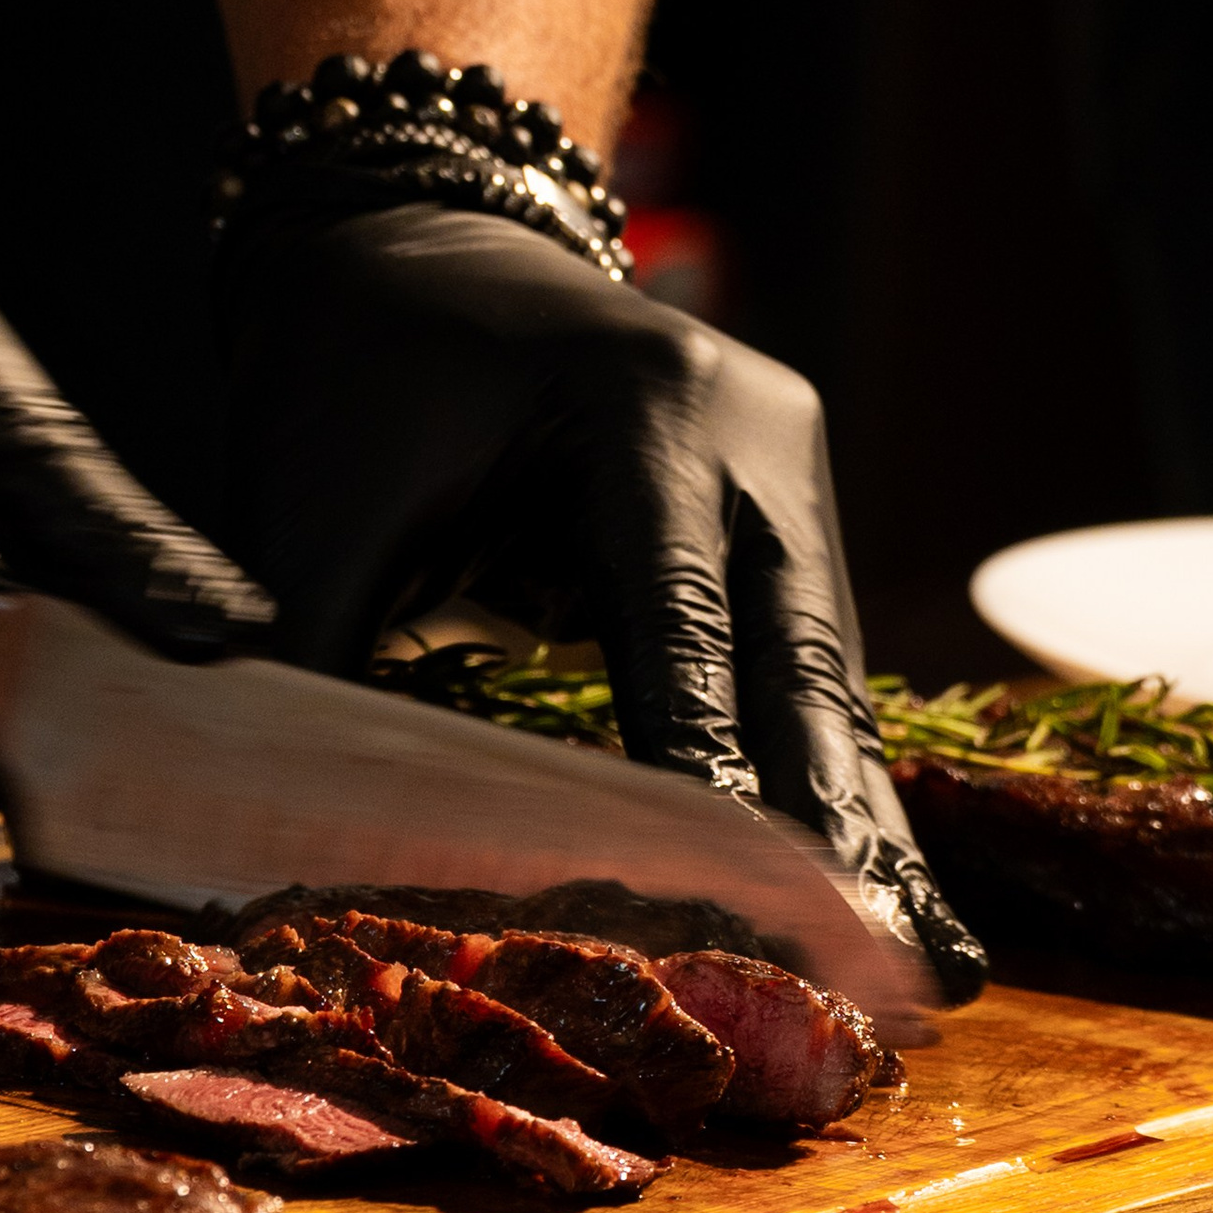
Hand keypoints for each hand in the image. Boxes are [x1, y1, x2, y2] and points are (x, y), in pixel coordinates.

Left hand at [210, 204, 987, 998]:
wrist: (419, 232)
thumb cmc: (355, 370)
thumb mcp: (322, 506)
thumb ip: (324, 660)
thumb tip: (298, 839)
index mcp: (641, 405)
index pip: (685, 627)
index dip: (713, 780)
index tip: (746, 916)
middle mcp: (750, 424)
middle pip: (798, 660)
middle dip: (831, 830)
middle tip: (881, 979)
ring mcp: (789, 455)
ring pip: (828, 671)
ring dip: (855, 820)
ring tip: (914, 967)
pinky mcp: (791, 495)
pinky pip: (807, 655)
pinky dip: (825, 768)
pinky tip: (876, 881)